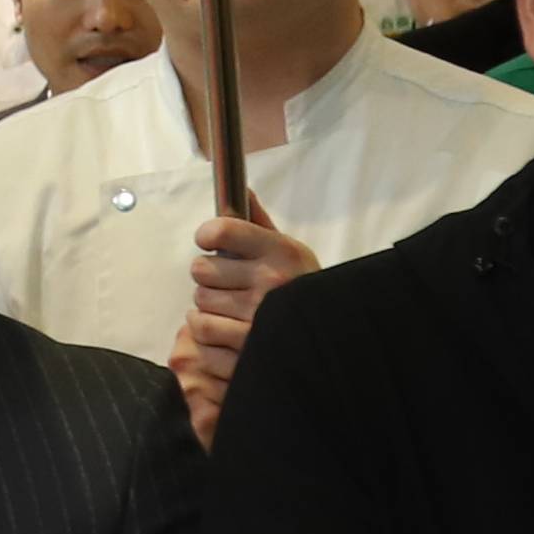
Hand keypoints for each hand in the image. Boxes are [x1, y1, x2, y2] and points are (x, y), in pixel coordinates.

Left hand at [176, 210, 319, 449]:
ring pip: (199, 300)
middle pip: (201, 268)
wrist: (334, 337)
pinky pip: (201, 328)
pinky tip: (223, 328)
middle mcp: (271, 280)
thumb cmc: (303, 291)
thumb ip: (259, 225)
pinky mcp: (247, 345)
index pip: (221, 229)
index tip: (210, 241)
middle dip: (210, 277)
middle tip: (227, 284)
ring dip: (208, 306)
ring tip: (229, 309)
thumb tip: (240, 188)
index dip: (207, 234)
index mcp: (282, 252)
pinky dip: (206, 330)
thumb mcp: (290, 254)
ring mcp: (259, 315)